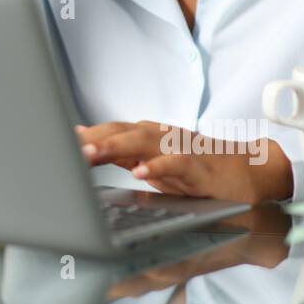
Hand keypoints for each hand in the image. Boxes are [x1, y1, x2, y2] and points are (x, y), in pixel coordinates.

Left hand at [75, 120, 292, 204]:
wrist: (250, 172)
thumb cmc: (198, 169)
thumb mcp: (155, 163)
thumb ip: (123, 155)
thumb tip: (84, 147)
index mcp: (149, 137)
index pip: (112, 130)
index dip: (85, 134)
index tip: (53, 135)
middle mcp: (162, 137)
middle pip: (122, 132)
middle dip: (93, 138)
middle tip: (66, 145)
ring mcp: (181, 148)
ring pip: (144, 142)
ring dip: (115, 146)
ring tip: (90, 152)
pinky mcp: (201, 166)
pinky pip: (178, 163)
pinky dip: (159, 166)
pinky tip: (141, 172)